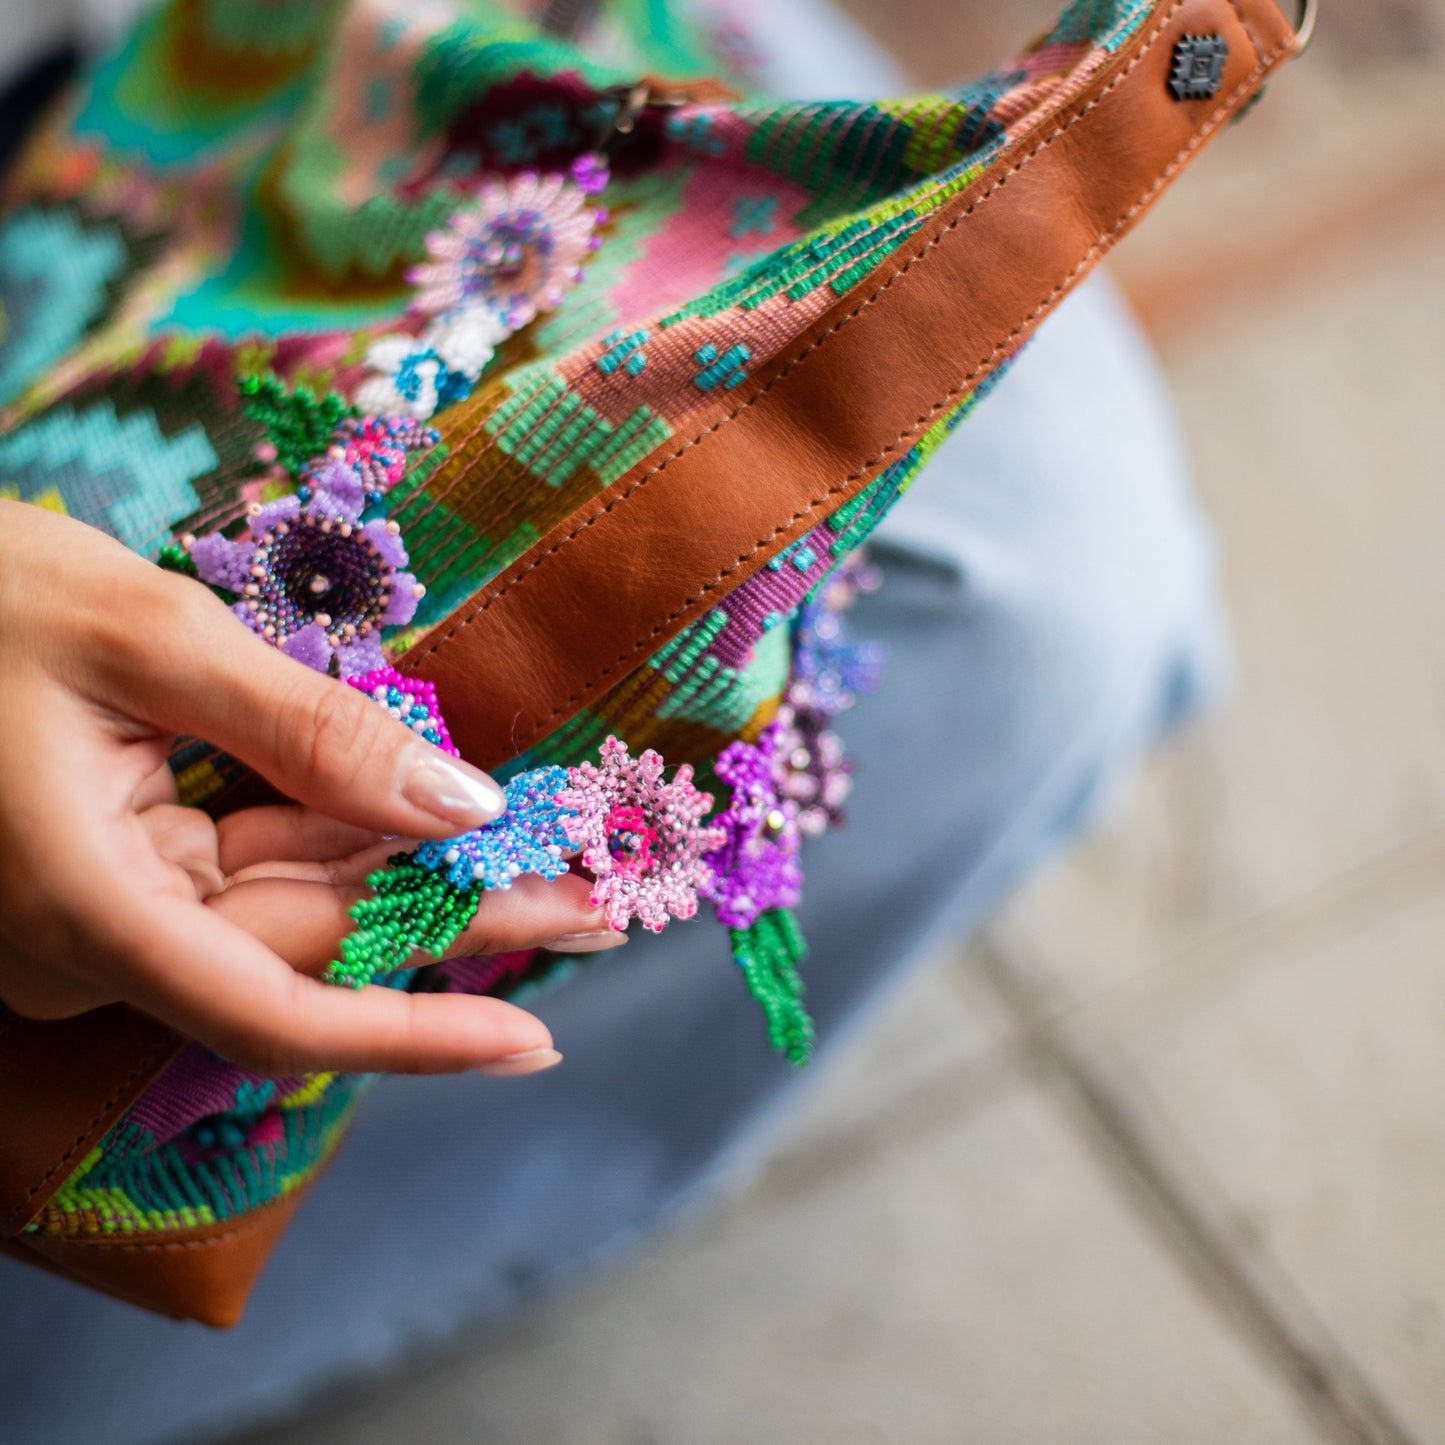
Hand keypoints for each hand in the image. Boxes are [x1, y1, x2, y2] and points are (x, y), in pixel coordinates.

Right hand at [0, 501, 619, 1075]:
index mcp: (85, 909)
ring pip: (295, 910)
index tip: (531, 1042)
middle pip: (314, 951)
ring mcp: (110, 909)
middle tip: (599, 903)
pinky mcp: (122, 870)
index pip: (278, 1016)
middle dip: (460, 921)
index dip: (414, 1038)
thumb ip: (309, 730)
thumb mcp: (146, 638)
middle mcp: (98, 937)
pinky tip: (445, 824)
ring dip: (421, 881)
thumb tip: (463, 805)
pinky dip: (349, 839)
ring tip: (554, 864)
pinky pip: (255, 866)